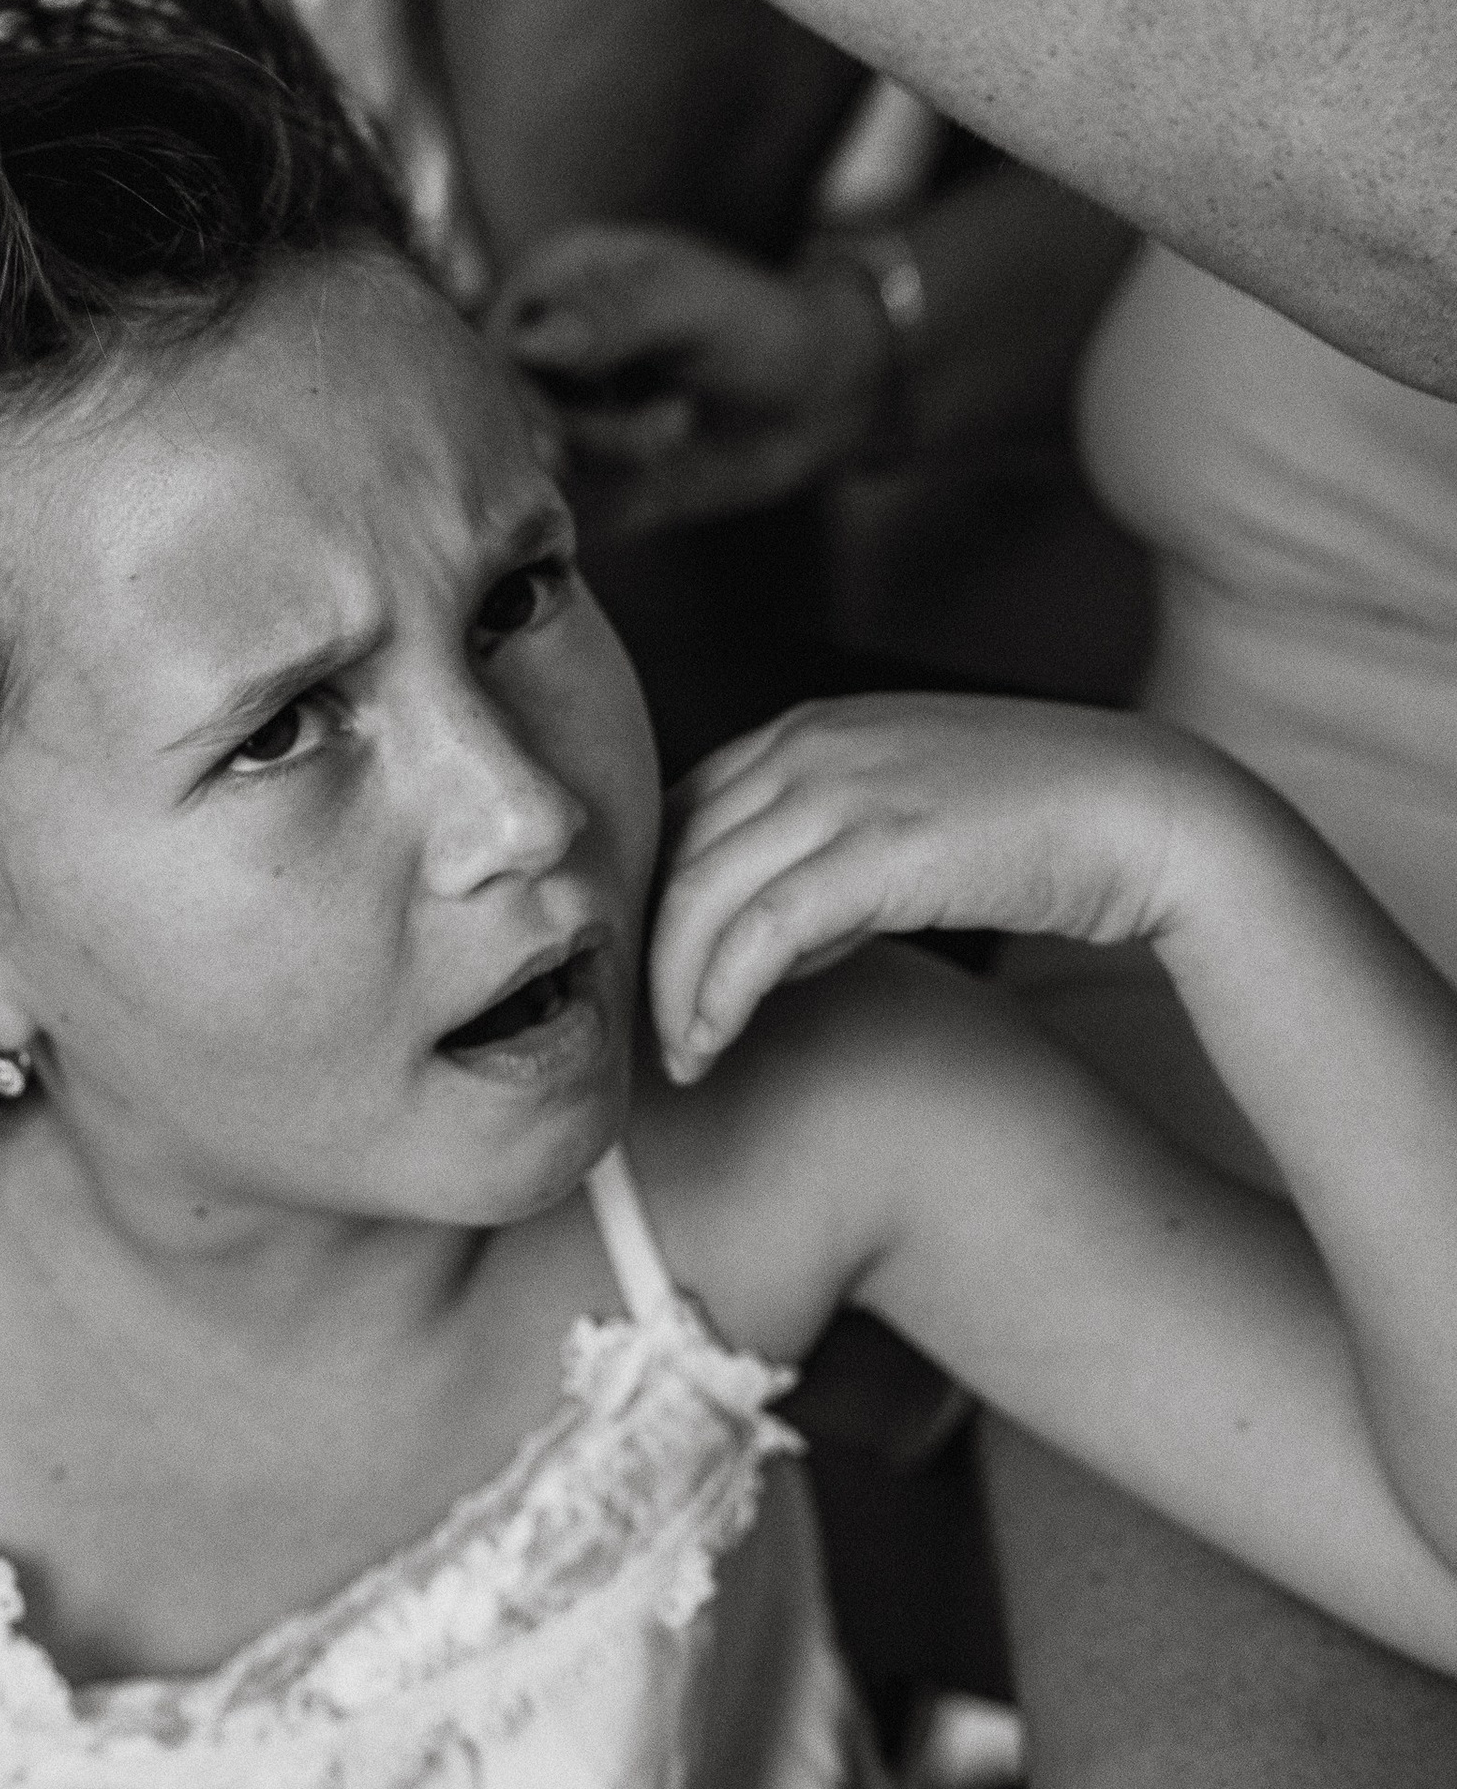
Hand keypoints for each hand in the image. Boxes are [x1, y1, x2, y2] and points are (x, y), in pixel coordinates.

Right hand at [495, 227, 895, 531]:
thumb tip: (534, 341)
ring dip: (612, 456)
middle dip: (587, 430)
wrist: (826, 395)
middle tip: (673, 421)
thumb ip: (615, 318)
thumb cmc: (768, 324)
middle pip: (511, 409)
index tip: (564, 433)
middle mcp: (549, 341)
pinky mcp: (594, 465)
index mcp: (558, 278)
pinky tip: (659, 472)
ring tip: (682, 425)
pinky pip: (563, 499)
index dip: (522, 395)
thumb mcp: (696, 307)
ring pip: (538, 457)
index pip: (494, 344)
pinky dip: (602, 499)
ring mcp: (569, 406)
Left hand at [649, 695, 1211, 1082]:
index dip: (652, 901)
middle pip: (672, 856)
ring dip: (672, 989)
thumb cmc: (1035, 827)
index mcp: (805, 730)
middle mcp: (806, 747)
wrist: (1147, 810)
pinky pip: (760, 931)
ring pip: (698, 896)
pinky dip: (718, 995)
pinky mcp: (878, 850)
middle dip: (642, 951)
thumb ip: (827, 864)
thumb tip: (772, 946)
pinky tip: (713, 1044)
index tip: (651, 977)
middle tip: (641, 1032)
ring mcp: (840, 791)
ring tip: (679, 1057)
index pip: (679, 814)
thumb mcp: (905, 824)